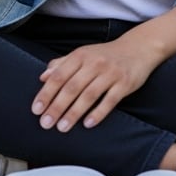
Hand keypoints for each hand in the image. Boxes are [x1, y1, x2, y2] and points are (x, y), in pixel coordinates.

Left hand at [31, 37, 159, 132]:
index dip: (46, 93)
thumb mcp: (83, 54)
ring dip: (74, 113)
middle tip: (46, 123)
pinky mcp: (125, 83)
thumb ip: (62, 64)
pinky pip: (110, 100)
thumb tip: (43, 77)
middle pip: (72, 87)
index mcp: (81, 55)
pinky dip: (98, 113)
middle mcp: (94, 63)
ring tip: (62, 127)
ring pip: (89, 95)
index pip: (59, 76)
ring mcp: (110, 73)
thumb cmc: (106, 55)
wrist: (139, 48)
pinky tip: (87, 124)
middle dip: (57, 107)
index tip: (36, 109)